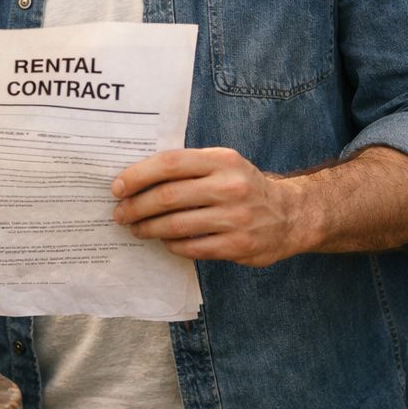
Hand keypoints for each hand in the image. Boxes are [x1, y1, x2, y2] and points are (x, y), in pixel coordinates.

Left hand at [111, 147, 310, 266]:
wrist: (290, 215)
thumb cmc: (243, 186)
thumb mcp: (222, 164)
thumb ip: (187, 166)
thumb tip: (135, 177)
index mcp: (221, 160)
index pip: (169, 163)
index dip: (138, 175)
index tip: (117, 187)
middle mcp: (229, 187)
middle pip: (168, 197)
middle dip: (136, 207)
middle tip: (120, 213)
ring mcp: (235, 218)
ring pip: (176, 225)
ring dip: (148, 228)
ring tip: (136, 229)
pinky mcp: (238, 246)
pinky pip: (191, 248)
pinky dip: (172, 245)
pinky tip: (164, 241)